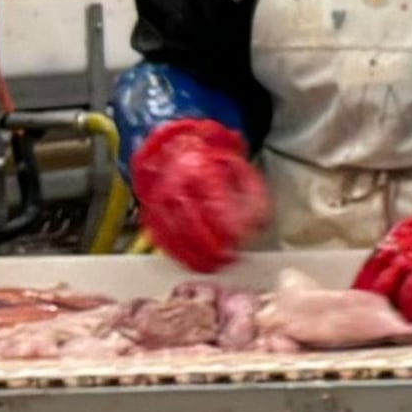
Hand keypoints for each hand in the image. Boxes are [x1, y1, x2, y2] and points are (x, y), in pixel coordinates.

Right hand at [126, 120, 268, 272]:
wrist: (173, 144)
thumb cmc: (210, 155)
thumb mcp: (238, 163)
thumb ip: (252, 190)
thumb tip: (261, 221)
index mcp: (198, 169)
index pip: (212, 201)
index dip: (225, 224)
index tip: (239, 239)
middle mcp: (174, 185)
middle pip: (188, 221)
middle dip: (207, 245)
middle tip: (225, 260)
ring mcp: (157, 199)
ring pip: (171, 232)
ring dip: (190, 254)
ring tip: (210, 266)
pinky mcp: (150, 211)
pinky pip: (159, 235)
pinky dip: (174, 251)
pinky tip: (189, 261)